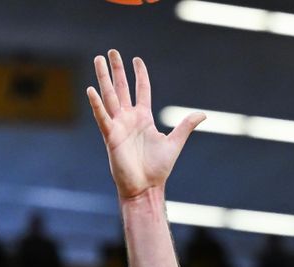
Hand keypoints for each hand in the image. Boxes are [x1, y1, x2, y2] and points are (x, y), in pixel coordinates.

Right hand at [87, 49, 205, 199]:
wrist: (146, 187)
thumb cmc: (158, 169)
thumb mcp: (175, 142)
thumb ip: (186, 126)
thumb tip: (202, 114)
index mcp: (144, 118)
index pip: (141, 90)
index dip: (139, 75)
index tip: (136, 60)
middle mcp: (129, 119)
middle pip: (122, 88)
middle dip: (116, 70)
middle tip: (111, 52)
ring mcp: (118, 126)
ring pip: (109, 97)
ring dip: (104, 79)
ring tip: (98, 59)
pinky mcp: (110, 136)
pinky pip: (102, 117)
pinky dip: (97, 104)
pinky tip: (91, 90)